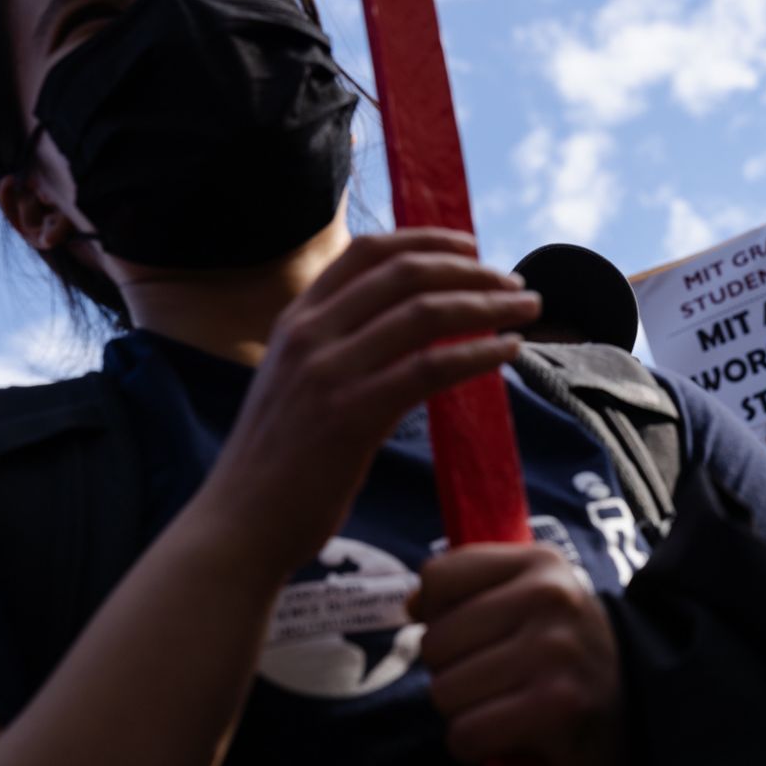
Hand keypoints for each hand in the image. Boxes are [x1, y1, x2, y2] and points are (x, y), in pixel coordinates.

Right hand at [193, 228, 540, 575]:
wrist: (239, 525)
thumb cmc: (275, 464)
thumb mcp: (293, 383)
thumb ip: (335, 348)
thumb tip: (405, 326)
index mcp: (295, 319)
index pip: (367, 251)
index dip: (425, 240)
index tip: (470, 247)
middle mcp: (309, 334)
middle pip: (406, 273)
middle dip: (470, 271)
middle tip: (515, 284)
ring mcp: (328, 372)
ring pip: (425, 313)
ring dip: (487, 306)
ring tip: (526, 310)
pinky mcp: (352, 415)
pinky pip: (431, 367)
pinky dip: (478, 353)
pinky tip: (508, 351)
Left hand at [413, 545, 621, 765]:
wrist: (642, 702)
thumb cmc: (568, 653)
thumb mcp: (534, 599)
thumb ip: (474, 590)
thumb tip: (411, 605)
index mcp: (540, 563)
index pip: (439, 577)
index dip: (437, 615)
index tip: (469, 634)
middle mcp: (549, 597)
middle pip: (435, 642)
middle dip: (452, 671)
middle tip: (496, 679)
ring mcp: (554, 650)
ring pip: (445, 691)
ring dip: (465, 712)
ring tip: (505, 705)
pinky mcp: (556, 706)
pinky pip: (466, 733)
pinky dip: (476, 746)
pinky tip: (508, 735)